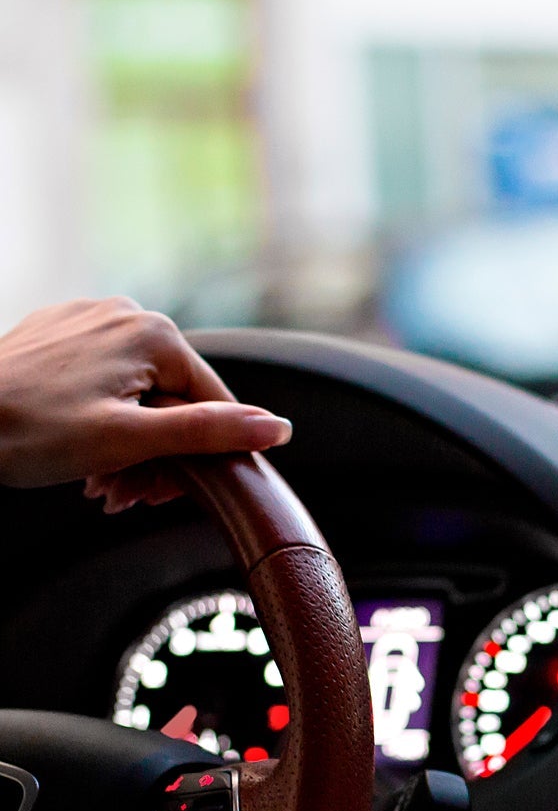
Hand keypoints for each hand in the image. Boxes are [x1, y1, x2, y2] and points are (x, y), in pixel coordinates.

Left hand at [0, 297, 292, 508]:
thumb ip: (209, 431)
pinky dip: (106, 421)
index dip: (203, 457)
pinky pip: (107, 382)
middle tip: (128, 495)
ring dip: (133, 446)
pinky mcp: (62, 335)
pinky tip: (85, 453)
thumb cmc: (29, 431)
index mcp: (153, 334)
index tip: (169, 493)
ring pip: (141, 395)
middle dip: (161, 455)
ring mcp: (91, 321)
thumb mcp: (132, 440)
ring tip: (103, 483)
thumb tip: (275, 429)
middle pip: (176, 399)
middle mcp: (126, 315)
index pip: (215, 403)